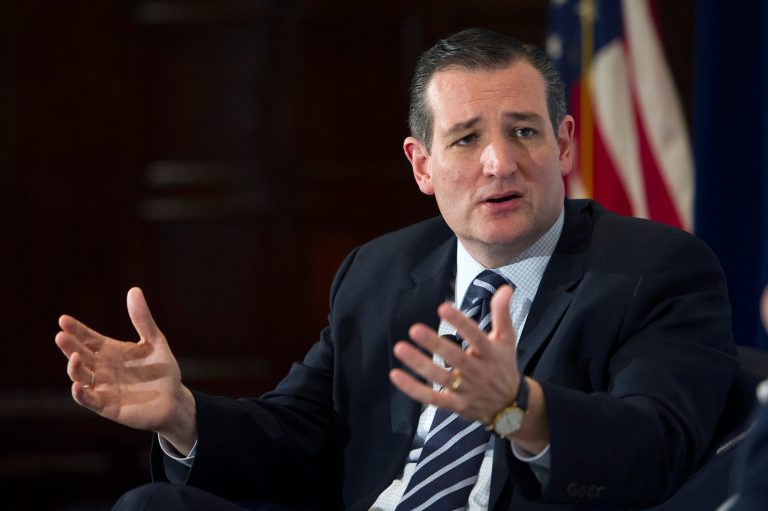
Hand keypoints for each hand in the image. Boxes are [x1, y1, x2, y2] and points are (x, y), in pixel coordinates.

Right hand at [55, 287, 196, 453]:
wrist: (174, 399)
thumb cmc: (162, 371)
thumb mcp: (155, 341)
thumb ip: (143, 319)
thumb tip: (134, 290)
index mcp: (111, 351)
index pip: (88, 338)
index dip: (76, 330)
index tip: (64, 320)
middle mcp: (102, 368)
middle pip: (80, 355)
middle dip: (69, 346)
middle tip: (61, 335)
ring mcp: (103, 387)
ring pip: (81, 377)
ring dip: (74, 368)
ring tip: (73, 357)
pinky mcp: (107, 406)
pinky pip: (89, 400)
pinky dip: (81, 394)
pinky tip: (77, 385)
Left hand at [389, 285, 520, 423]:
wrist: (510, 407)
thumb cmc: (503, 366)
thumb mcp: (507, 340)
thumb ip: (502, 314)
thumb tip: (504, 288)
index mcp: (490, 354)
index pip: (475, 336)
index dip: (460, 322)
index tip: (443, 307)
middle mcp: (478, 372)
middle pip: (455, 358)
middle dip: (435, 344)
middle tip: (414, 329)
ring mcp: (466, 390)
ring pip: (440, 377)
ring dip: (419, 364)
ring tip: (400, 347)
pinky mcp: (455, 405)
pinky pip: (432, 398)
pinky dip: (413, 389)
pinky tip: (396, 374)